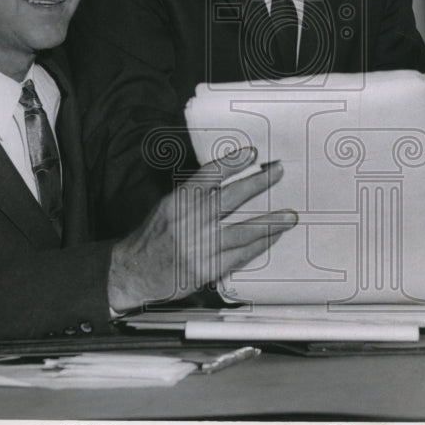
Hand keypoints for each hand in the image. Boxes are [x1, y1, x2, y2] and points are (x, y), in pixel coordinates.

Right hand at [107, 147, 296, 310]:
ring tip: (290, 216)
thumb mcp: (168, 206)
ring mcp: (200, 246)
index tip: (251, 154)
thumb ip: (195, 196)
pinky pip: (240, 255)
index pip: (210, 174)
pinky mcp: (207, 268)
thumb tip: (227, 180)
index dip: (232, 162)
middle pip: (233, 197)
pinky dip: (258, 246)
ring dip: (271, 222)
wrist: (134, 271)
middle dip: (259, 182)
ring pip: (244, 230)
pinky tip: (272, 238)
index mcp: (179, 200)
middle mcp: (191, 220)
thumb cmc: (153, 237)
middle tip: (278, 172)